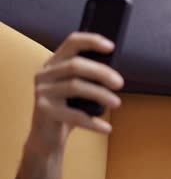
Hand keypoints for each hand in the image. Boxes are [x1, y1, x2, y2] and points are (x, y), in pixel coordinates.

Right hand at [28, 32, 123, 154]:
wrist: (47, 137)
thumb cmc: (70, 109)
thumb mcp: (79, 90)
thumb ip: (90, 78)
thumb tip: (116, 75)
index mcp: (55, 63)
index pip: (71, 42)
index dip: (91, 41)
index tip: (111, 47)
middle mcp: (45, 74)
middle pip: (75, 65)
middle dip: (101, 72)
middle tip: (120, 83)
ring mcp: (42, 92)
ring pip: (75, 87)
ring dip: (101, 95)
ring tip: (117, 103)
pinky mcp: (43, 111)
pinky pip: (74, 115)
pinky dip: (93, 122)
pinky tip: (107, 128)